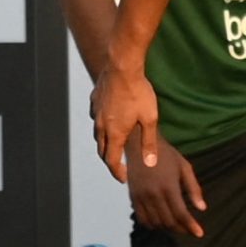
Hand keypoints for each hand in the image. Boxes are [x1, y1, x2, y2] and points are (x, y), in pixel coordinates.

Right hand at [91, 67, 160, 182]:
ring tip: (115, 147)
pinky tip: (110, 122)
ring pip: (98, 135)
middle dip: (110, 161)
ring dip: (105, 144)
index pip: (112, 161)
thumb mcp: (150, 119)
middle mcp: (101, 126)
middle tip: (119, 166)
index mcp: (115, 133)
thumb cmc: (140, 93)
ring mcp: (96, 113)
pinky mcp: (95, 101)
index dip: (117, 172)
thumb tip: (150, 164)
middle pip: (102, 150)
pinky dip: (102, 127)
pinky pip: (96, 119)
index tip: (123, 179)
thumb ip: (148, 143)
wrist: (122, 67)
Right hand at [128, 139, 207, 238]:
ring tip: (178, 226)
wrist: (140, 145)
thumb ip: (194, 189)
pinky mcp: (132, 197)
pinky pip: (142, 218)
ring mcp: (141, 197)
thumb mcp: (184, 167)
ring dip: (167, 228)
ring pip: (155, 223)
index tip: (199, 234)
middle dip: (181, 229)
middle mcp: (153, 195)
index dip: (191, 226)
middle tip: (190, 229)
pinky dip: (152, 224)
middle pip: (168, 221)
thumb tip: (202, 208)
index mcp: (168, 187)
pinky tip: (161, 222)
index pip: (181, 214)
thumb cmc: (167, 155)